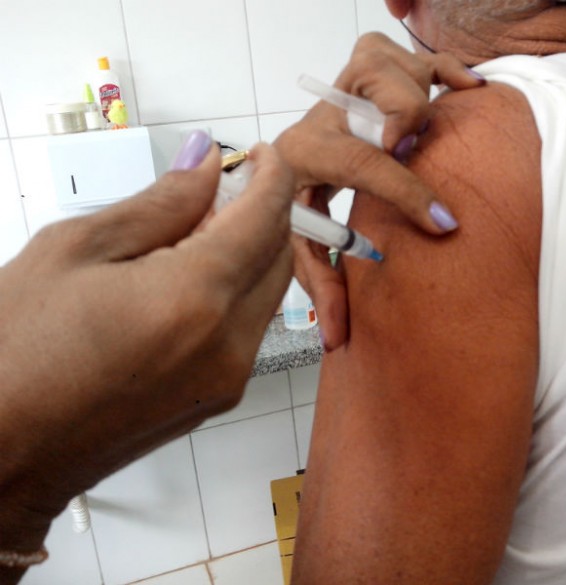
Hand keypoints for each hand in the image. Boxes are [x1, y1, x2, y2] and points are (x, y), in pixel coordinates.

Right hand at [0, 141, 292, 565]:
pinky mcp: (218, 398)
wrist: (1, 453)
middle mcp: (229, 343)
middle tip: (222, 186)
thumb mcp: (74, 251)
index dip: (271, 176)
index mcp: (194, 298)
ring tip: (198, 229)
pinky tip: (193, 277)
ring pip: (269, 293)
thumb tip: (209, 166)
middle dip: (264, 212)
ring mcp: (229, 378)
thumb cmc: (14, 351)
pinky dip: (236, 291)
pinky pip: (249, 328)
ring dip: (252, 252)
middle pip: (278, 256)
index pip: (264, 218)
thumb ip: (159, 205)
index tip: (261, 153)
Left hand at [274, 32, 484, 349]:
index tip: (445, 224)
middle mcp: (325, 114)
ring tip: (421, 136)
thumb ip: (319, 286)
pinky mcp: (369, 71)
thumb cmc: (288, 203)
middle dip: (409, 127)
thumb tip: (337, 340)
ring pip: (399, 71)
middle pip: (384, 103)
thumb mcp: (297, 246)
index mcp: (302, 155)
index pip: (361, 166)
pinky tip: (469, 87)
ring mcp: (348, 86)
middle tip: (417, 152)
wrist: (278, 158)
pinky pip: (414, 56)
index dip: (407, 194)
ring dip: (418, 102)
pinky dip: (446, 70)